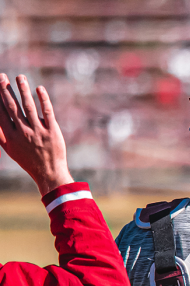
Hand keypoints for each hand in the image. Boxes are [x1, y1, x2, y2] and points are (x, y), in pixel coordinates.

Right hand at [0, 74, 72, 195]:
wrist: (49, 173)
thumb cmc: (28, 160)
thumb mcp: (10, 149)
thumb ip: (1, 135)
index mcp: (10, 136)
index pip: (1, 113)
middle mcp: (23, 132)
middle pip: (12, 107)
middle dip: (6, 90)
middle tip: (1, 76)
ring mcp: (38, 132)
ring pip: (29, 107)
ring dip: (23, 90)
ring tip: (20, 77)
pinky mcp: (52, 132)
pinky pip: (47, 113)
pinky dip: (43, 100)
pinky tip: (39, 89)